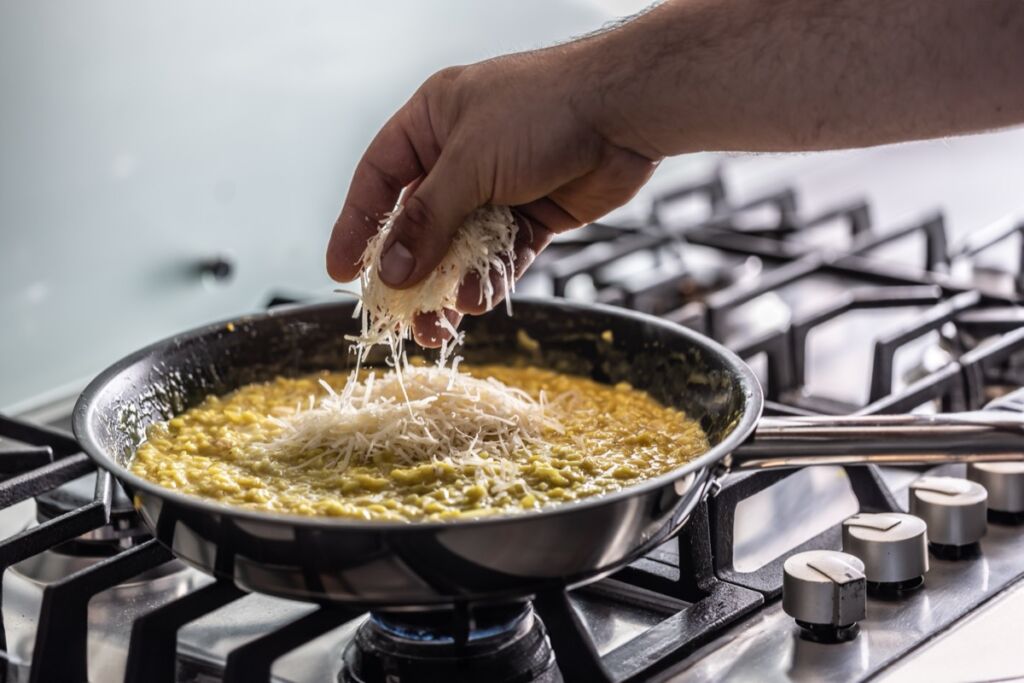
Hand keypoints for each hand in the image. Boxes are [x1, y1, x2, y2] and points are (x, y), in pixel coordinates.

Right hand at [326, 46, 658, 346]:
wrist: (624, 113)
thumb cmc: (544, 110)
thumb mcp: (470, 163)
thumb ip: (428, 220)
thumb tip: (392, 271)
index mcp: (433, 123)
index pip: (379, 178)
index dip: (356, 225)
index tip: (342, 271)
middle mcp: (461, 156)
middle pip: (420, 224)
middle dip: (410, 273)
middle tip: (398, 316)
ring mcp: (499, 188)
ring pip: (461, 249)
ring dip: (450, 288)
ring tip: (440, 325)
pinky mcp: (533, 215)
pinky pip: (501, 257)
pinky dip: (490, 279)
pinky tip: (481, 297)